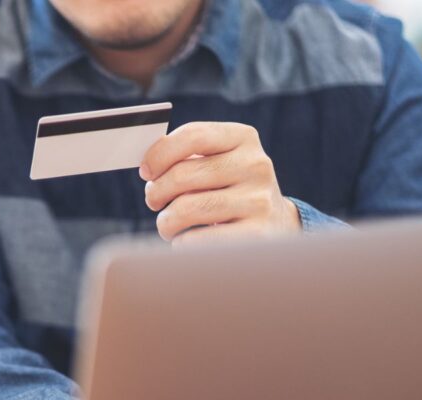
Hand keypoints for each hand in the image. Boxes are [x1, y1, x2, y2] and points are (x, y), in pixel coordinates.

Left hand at [141, 122, 300, 244]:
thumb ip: (186, 158)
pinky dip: (180, 243)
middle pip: (183, 175)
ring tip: (168, 226)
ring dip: (165, 221)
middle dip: (156, 192)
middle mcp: (255, 165)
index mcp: (243, 138)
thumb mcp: (218, 162)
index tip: (146, 172)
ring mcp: (258, 200)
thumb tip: (148, 166)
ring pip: (186, 209)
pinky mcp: (255, 234)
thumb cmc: (230, 190)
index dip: (159, 154)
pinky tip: (185, 241)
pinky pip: (197, 239)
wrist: (275, 224)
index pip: (193, 135)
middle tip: (154, 202)